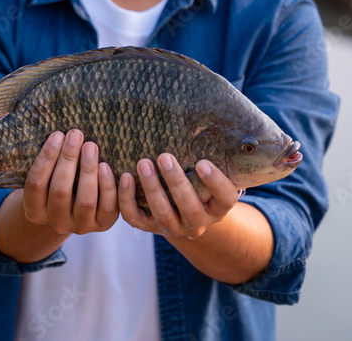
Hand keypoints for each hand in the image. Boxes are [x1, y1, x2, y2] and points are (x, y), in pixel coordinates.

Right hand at [22, 129, 118, 234]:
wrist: (75, 209)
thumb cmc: (58, 182)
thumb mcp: (48, 176)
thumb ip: (50, 160)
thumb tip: (62, 132)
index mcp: (35, 210)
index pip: (36, 184)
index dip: (46, 158)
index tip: (57, 134)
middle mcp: (56, 222)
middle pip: (60, 191)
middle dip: (68, 159)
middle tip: (75, 134)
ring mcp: (80, 226)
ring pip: (85, 200)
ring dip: (88, 170)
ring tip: (91, 146)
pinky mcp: (102, 225)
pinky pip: (107, 207)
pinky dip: (107, 186)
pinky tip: (105, 166)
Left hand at [118, 153, 239, 239]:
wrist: (180, 210)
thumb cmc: (196, 180)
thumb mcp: (206, 172)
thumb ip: (206, 154)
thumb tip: (199, 123)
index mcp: (218, 208)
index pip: (226, 198)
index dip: (215, 183)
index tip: (202, 163)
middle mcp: (198, 223)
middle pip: (190, 208)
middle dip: (176, 182)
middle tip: (164, 157)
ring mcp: (174, 228)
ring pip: (162, 214)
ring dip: (152, 188)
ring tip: (143, 163)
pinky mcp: (149, 227)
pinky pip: (135, 218)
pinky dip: (127, 200)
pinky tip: (125, 177)